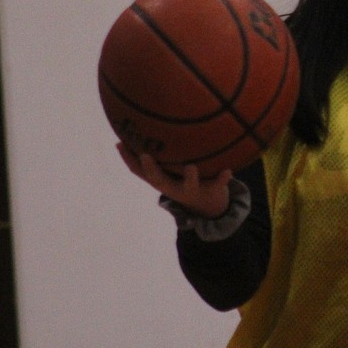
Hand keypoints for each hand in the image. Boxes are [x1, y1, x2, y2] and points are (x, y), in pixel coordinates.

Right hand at [117, 143, 231, 218]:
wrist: (208, 206)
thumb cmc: (180, 181)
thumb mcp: (163, 174)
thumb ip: (144, 162)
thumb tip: (119, 141)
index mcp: (162, 181)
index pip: (141, 173)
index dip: (130, 160)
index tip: (121, 144)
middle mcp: (175, 187)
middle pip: (160, 181)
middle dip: (152, 170)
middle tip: (146, 156)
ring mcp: (193, 189)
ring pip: (189, 185)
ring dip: (189, 177)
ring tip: (190, 166)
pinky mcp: (212, 190)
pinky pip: (218, 184)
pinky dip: (223, 178)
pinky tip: (228, 171)